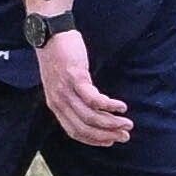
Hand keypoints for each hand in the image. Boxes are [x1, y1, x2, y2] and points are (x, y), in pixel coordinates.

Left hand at [35, 22, 133, 147]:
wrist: (48, 34)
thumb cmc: (58, 56)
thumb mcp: (61, 83)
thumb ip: (72, 98)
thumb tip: (93, 109)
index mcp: (56, 105)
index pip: (75, 132)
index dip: (94, 140)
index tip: (110, 141)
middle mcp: (59, 102)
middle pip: (84, 128)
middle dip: (106, 135)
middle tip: (125, 135)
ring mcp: (66, 90)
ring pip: (91, 116)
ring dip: (111, 123)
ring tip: (127, 123)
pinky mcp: (75, 78)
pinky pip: (94, 99)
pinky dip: (109, 106)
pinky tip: (121, 107)